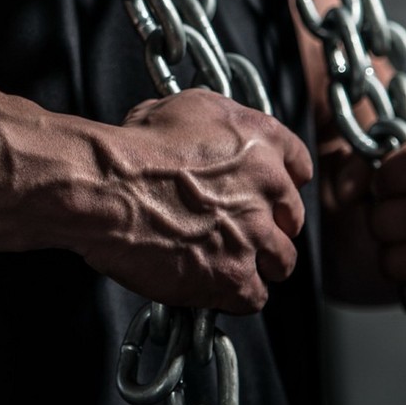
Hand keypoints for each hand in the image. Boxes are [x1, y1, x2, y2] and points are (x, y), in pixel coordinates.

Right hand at [75, 89, 312, 314]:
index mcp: (261, 142)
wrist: (106, 189)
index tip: (271, 195)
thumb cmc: (132, 148)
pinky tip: (213, 284)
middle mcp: (268, 188)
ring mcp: (255, 236)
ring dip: (260, 263)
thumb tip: (211, 132)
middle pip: (292, 220)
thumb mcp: (182, 107)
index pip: (299, 166)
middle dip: (270, 226)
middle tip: (242, 231)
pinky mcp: (234, 277)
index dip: (282, 184)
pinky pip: (254, 297)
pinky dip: (236, 295)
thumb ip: (215, 121)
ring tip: (230, 263)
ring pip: (281, 261)